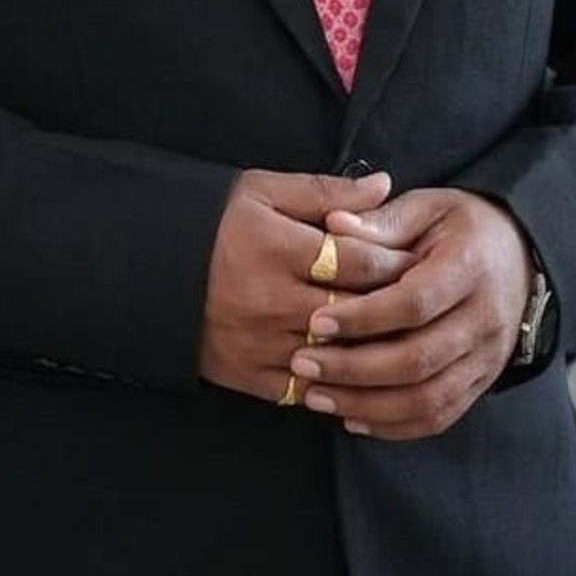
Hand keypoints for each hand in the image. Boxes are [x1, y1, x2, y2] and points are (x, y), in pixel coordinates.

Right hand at [198, 169, 414, 402]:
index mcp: (276, 248)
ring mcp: (259, 344)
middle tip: (428, 303)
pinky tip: (359, 371)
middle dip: (395, 308)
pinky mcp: (247, 376)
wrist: (147, 268)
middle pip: (355, 312)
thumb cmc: (213, 221)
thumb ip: (326, 191)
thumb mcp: (264, 191)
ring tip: (403, 338)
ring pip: (337, 358)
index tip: (422, 260)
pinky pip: (306, 391)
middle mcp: (270, 300)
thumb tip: (384, 185)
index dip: (397, 262)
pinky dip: (337, 384)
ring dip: (372, 351)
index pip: (358, 261)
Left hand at [286, 187, 531, 441]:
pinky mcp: (482, 383)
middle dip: (354, 369)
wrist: (520, 256)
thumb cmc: (462, 227)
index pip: (414, 302)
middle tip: (302, 364)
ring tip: (315, 396)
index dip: (364, 316)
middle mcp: (484, 319)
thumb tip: (332, 225)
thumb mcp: (428, 207)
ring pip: (427, 399)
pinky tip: (351, 418)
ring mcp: (486, 358)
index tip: (316, 321)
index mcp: (469, 267)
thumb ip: (382, 220)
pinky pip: (438, 417)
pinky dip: (393, 426)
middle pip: (418, 359)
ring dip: (366, 405)